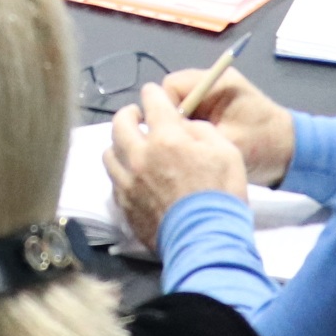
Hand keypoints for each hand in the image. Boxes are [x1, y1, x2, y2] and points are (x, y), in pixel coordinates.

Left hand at [105, 84, 248, 249]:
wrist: (206, 241)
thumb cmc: (221, 193)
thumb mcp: (226, 150)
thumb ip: (201, 130)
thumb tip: (183, 126)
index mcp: (166, 137)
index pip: (151, 100)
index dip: (154, 94)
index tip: (155, 96)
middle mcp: (139, 155)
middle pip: (120, 122)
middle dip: (130, 114)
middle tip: (139, 119)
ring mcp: (128, 182)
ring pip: (109, 152)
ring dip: (120, 145)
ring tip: (132, 149)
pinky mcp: (124, 206)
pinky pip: (113, 181)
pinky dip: (121, 173)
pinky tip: (134, 177)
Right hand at [155, 65, 294, 185]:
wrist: (291, 154)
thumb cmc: (263, 144)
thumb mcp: (228, 141)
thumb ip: (195, 134)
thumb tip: (164, 135)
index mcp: (217, 82)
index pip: (171, 86)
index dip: (166, 109)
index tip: (171, 134)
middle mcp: (212, 85)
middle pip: (173, 98)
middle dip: (173, 122)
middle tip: (179, 146)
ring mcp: (212, 100)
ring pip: (179, 112)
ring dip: (181, 130)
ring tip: (187, 151)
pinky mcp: (214, 115)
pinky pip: (190, 121)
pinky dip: (189, 135)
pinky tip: (194, 152)